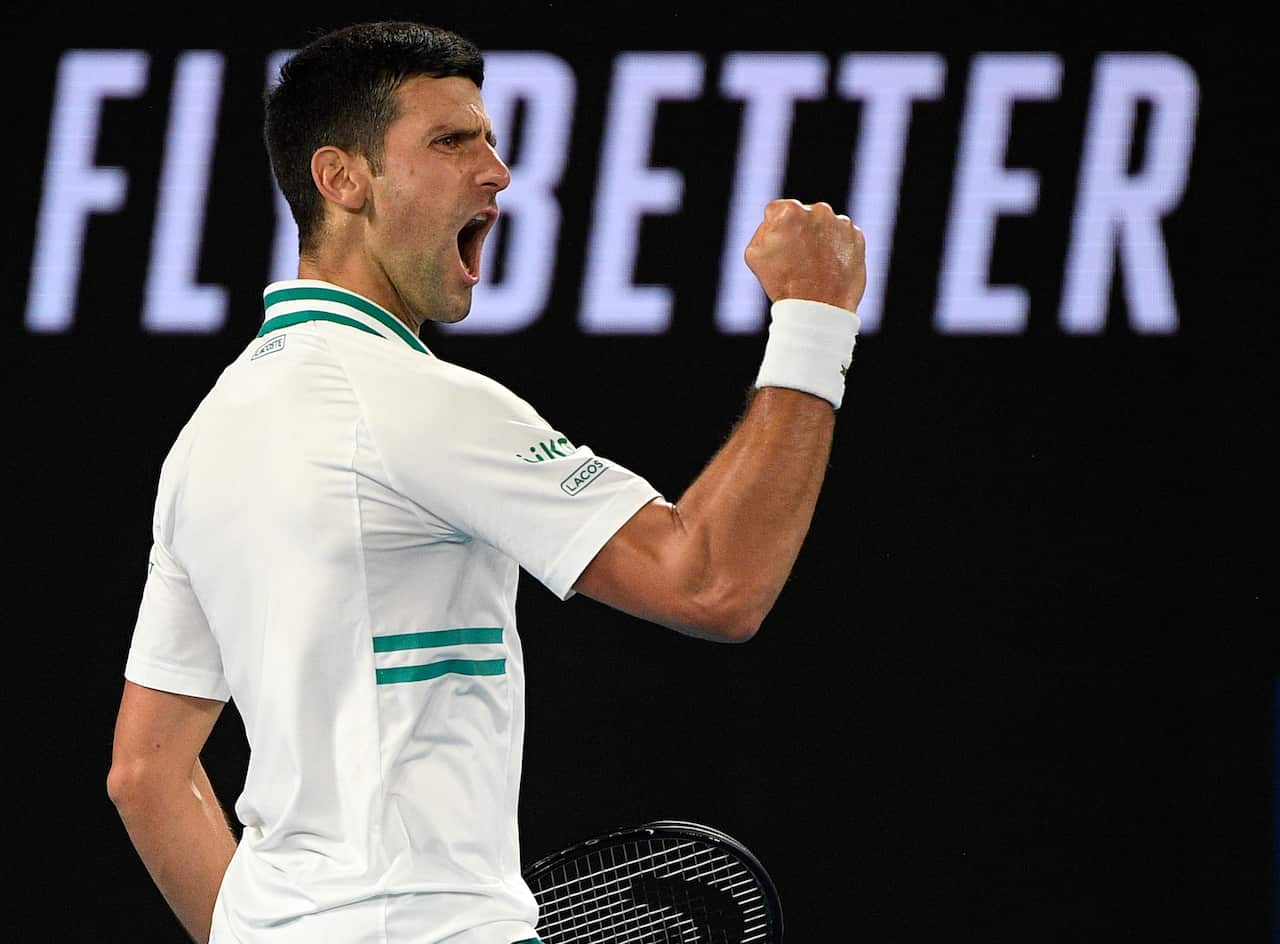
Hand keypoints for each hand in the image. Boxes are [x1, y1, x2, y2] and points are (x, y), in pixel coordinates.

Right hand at [744, 199, 865, 312]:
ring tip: (814, 266)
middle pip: (803, 215)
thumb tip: (777, 222)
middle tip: (797, 259)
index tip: (779, 248)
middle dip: (800, 231)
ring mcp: (840, 223)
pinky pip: (843, 237)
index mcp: (789, 210)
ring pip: (825, 225)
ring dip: (819, 238)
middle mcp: (818, 210)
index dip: (775, 230)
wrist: (818, 308)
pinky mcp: (857, 237)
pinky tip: (829, 267)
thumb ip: (764, 228)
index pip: (777, 211)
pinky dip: (837, 248)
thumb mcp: (755, 254)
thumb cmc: (782, 283)